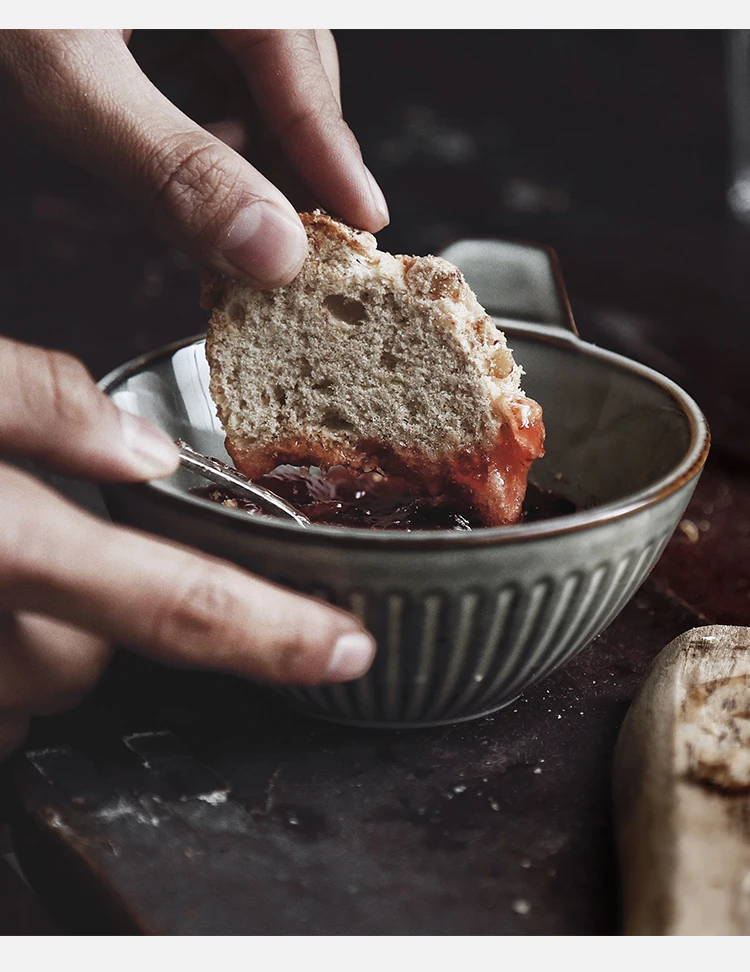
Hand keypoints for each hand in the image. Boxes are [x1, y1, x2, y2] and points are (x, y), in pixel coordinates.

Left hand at [0, 29, 388, 286]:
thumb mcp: (64, 76)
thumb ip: (170, 165)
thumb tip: (268, 245)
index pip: (298, 48)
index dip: (331, 145)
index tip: (362, 221)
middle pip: (284, 50)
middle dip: (289, 144)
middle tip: (299, 229)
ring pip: (242, 51)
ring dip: (246, 130)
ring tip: (241, 196)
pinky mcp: (140, 11)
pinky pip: (198, 44)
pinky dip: (200, 103)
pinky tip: (186, 138)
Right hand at [0, 337, 375, 760]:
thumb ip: (36, 404)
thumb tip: (141, 446)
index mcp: (0, 545)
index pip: (175, 604)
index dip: (274, 633)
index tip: (344, 648)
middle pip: (92, 662)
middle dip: (99, 615)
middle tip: (52, 543)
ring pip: (38, 689)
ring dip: (43, 639)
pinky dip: (1, 660)